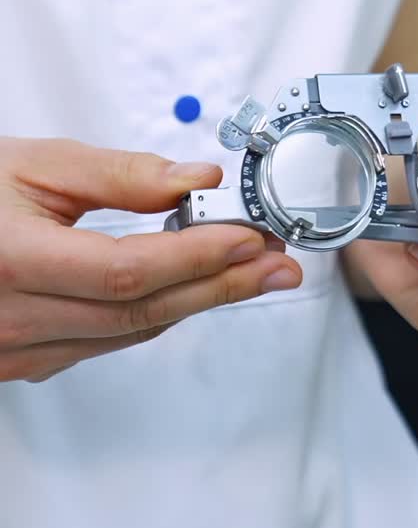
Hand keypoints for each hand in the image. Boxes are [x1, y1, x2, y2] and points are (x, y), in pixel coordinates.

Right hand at [0, 137, 302, 381]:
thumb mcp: (31, 164)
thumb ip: (119, 175)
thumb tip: (197, 180)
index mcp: (9, 262)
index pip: (129, 270)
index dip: (200, 256)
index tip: (254, 236)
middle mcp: (8, 319)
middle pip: (140, 310)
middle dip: (222, 285)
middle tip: (280, 264)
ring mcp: (11, 350)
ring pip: (129, 331)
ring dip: (199, 302)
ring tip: (254, 272)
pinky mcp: (19, 362)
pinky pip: (105, 340)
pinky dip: (156, 312)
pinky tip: (194, 290)